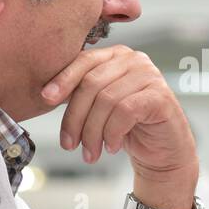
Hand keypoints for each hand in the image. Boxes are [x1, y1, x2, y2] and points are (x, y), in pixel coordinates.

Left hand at [41, 46, 197, 188]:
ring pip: (106, 100)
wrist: (163, 152)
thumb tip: (46, 94)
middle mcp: (134, 60)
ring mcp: (150, 75)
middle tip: (69, 145)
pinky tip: (111, 147)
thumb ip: (80, 94)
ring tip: (90, 153)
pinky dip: (112, 133)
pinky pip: (125, 112)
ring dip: (93, 132)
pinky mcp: (160, 96)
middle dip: (75, 117)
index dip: (62, 79)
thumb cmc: (129, 128)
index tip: (45, 99)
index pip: (84, 61)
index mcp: (116, 56)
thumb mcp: (99, 107)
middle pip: (91, 83)